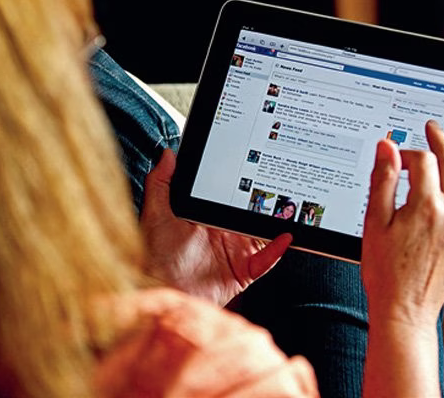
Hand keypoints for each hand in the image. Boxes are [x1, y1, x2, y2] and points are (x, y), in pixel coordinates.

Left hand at [140, 149, 292, 306]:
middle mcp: (223, 234)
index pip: (229, 197)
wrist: (162, 289)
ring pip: (261, 235)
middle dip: (265, 202)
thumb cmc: (155, 257)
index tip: (254, 166)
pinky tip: (284, 236)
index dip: (242, 184)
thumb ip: (161, 183)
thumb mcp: (156, 214)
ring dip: (274, 223)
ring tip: (288, 209)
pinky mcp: (242, 272)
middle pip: (250, 214)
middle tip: (279, 184)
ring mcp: (235, 253)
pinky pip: (265, 261)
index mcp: (206, 218)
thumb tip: (168, 154)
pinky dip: (276, 250)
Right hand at [361, 121, 443, 330]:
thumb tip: (387, 146)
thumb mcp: (374, 223)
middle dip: (440, 140)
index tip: (390, 157)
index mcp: (425, 206)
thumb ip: (382, 180)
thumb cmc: (384, 271)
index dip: (404, 153)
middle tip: (431, 127)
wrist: (406, 311)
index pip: (420, 161)